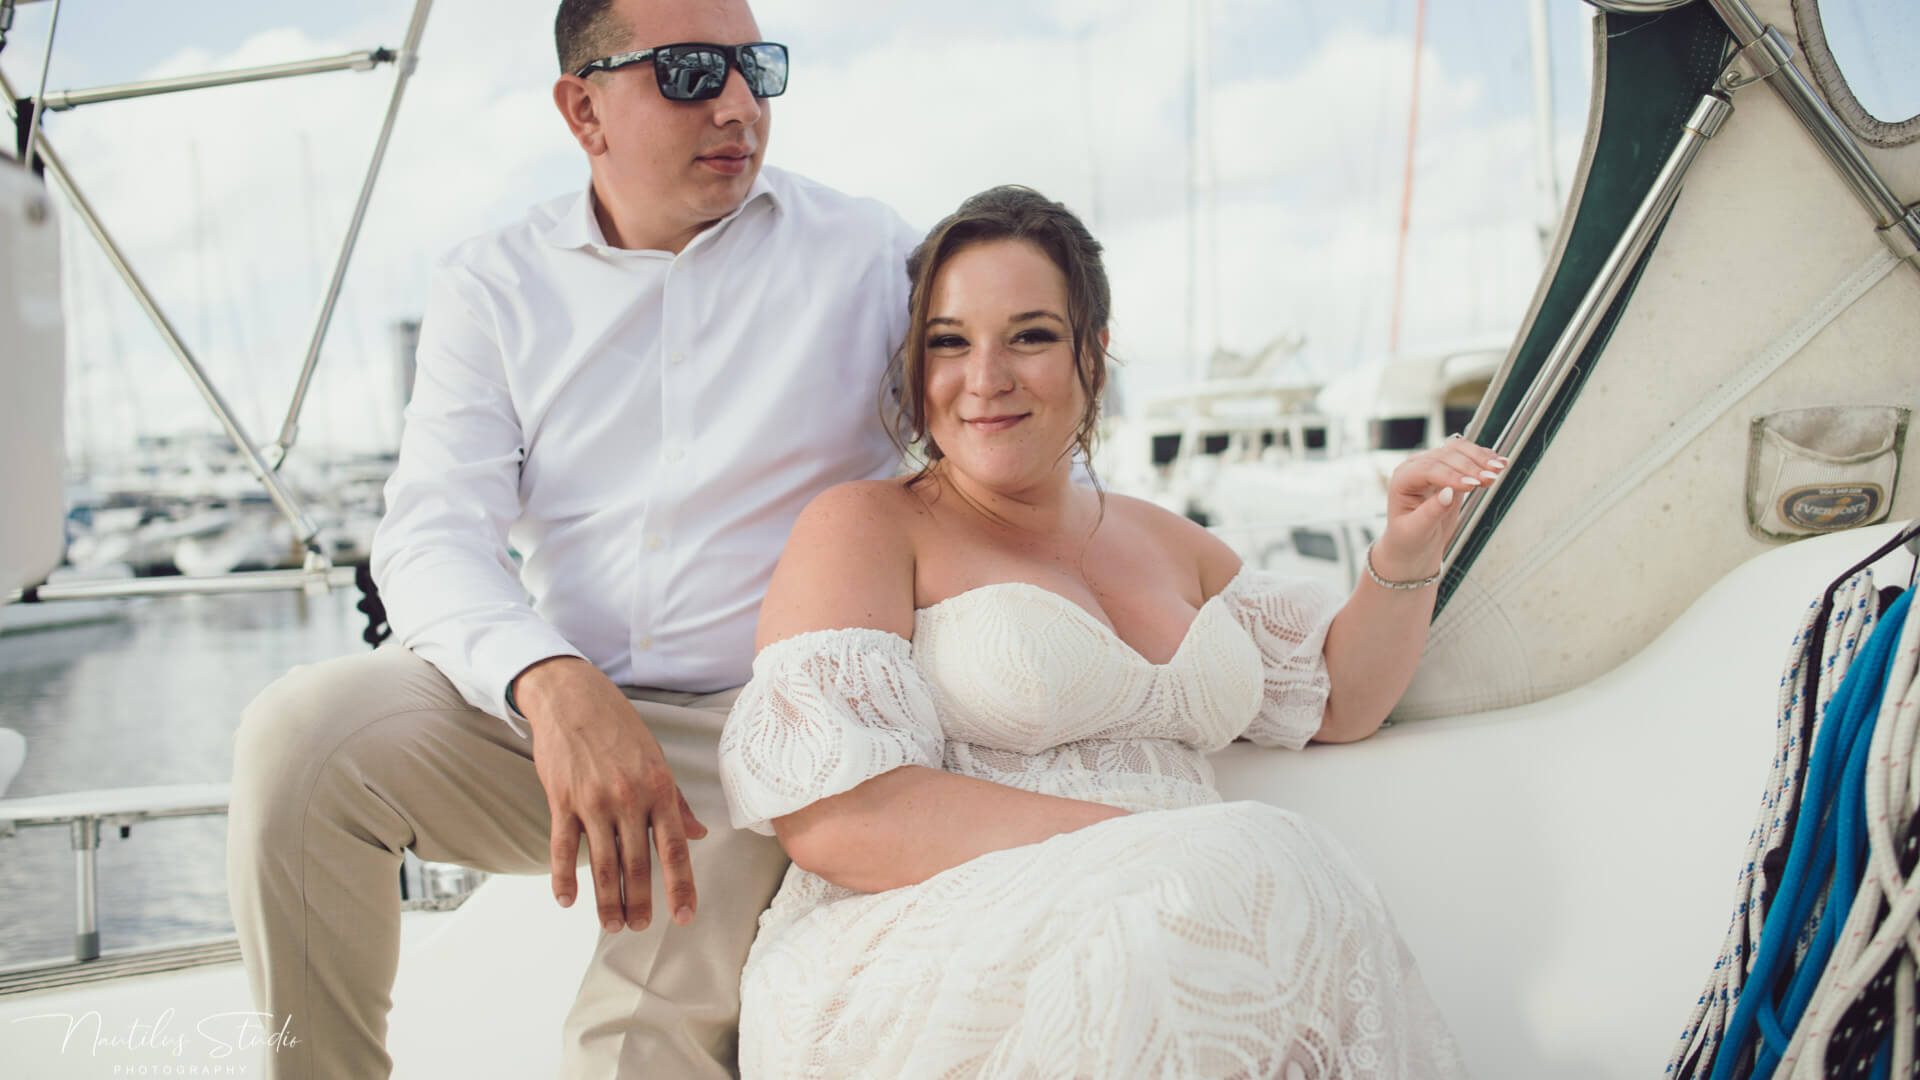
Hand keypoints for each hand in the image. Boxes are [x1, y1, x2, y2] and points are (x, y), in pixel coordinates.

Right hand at [514, 657, 708, 932]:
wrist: (573, 697)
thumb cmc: (620, 728)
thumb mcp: (657, 759)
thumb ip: (676, 802)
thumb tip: (699, 834)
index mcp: (659, 788)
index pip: (675, 847)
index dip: (680, 886)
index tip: (684, 915)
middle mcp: (629, 798)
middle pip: (636, 863)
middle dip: (639, 901)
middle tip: (639, 928)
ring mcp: (593, 800)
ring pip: (602, 862)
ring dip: (606, 899)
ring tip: (612, 924)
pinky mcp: (561, 799)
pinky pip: (562, 846)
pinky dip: (564, 876)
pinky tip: (568, 900)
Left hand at [1373, 436, 1506, 581]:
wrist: (1414, 543)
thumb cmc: (1409, 538)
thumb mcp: (1416, 530)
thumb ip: (1430, 512)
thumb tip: (1448, 493)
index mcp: (1402, 480)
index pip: (1428, 470)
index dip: (1451, 475)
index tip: (1472, 485)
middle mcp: (1416, 468)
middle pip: (1445, 456)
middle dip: (1470, 467)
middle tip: (1490, 478)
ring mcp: (1433, 465)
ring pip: (1458, 450)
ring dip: (1480, 458)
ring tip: (1498, 469)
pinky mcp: (1449, 468)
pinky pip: (1467, 455)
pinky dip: (1483, 458)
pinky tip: (1498, 463)